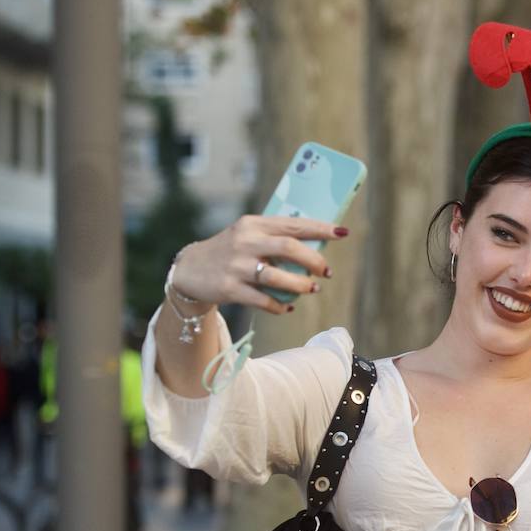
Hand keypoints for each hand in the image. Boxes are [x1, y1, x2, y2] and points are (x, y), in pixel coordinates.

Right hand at [167, 216, 346, 314]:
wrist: (189, 270)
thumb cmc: (230, 252)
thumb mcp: (247, 235)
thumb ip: (275, 237)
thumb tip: (316, 246)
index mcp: (253, 224)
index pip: (293, 223)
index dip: (320, 228)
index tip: (341, 232)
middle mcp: (245, 241)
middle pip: (289, 248)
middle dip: (314, 261)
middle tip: (326, 271)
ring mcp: (237, 266)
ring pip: (278, 278)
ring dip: (300, 286)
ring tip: (311, 289)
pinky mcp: (229, 288)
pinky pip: (263, 300)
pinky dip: (280, 306)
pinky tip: (287, 307)